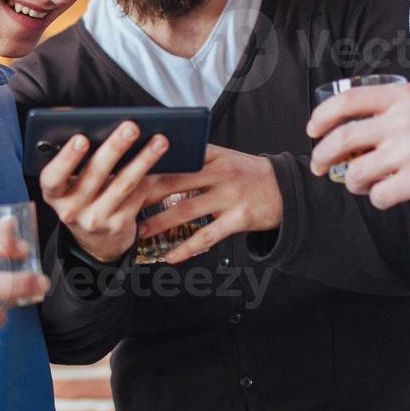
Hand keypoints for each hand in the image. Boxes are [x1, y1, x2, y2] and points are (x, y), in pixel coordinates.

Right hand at [38, 123, 170, 263]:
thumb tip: (70, 113)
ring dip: (143, 160)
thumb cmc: (81, 197)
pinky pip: (137, 197)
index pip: (53, 177)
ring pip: (123, 185)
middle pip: (95, 175)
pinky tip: (162, 163)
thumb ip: (71, 155)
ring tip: (160, 141)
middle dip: (115, 148)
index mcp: (53, 194)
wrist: (95, 242)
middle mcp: (70, 210)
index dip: (66, 158)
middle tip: (132, 127)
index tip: (81, 138)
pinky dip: (150, 177)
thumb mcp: (67, 183)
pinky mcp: (118, 226)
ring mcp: (95, 220)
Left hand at [136, 145, 282, 263]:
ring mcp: (230, 196)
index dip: (147, 164)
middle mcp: (221, 172)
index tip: (123, 171)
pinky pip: (207, 236)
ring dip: (159, 223)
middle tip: (120, 203)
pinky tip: (169, 256)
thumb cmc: (248, 173)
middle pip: (175, 182)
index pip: (176, 156)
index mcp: (214, 154)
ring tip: (138, 232)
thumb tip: (155, 163)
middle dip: (144, 194)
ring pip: (186, 210)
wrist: (288, 189)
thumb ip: (196, 158)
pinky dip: (186, 248)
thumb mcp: (225, 157)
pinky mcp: (239, 219)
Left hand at [306, 83, 409, 209]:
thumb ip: (394, 108)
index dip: (321, 117)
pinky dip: (378, 199)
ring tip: (364, 184)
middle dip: (323, 157)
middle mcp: (402, 120)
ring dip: (353, 183)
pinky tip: (389, 195)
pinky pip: (380, 195)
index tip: (312, 130)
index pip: (345, 101)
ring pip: (357, 172)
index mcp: (402, 96)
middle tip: (321, 167)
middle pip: (341, 139)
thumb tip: (355, 129)